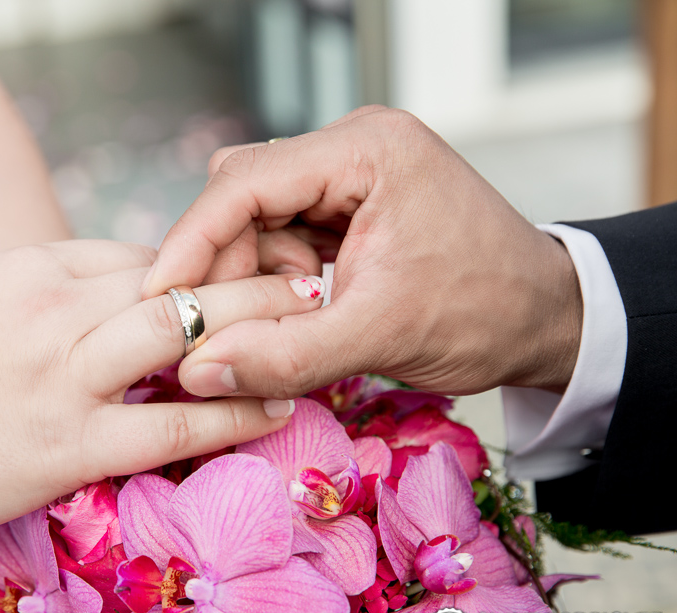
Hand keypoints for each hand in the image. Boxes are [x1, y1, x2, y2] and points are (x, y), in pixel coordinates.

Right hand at [0, 239, 324, 547]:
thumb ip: (43, 299)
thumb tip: (105, 306)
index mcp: (33, 267)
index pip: (144, 252)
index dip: (207, 263)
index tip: (250, 274)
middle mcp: (56, 308)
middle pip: (181, 276)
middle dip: (256, 273)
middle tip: (313, 278)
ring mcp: (62, 375)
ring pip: (188, 334)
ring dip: (262, 327)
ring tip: (318, 329)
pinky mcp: (64, 444)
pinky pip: (172, 421)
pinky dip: (234, 410)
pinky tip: (278, 404)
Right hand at [143, 106, 582, 398]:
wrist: (545, 320)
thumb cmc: (486, 314)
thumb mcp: (381, 336)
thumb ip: (285, 355)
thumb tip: (197, 370)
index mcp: (367, 151)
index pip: (247, 181)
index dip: (193, 238)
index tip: (161, 294)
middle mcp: (353, 148)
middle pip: (242, 194)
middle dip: (224, 262)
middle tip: (220, 327)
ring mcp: (349, 174)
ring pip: (255, 216)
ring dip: (248, 273)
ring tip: (280, 322)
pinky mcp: (347, 205)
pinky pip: (280, 232)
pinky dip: (270, 275)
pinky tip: (290, 310)